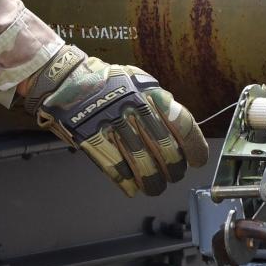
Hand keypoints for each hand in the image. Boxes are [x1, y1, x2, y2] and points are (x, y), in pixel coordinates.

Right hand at [23, 46, 207, 196]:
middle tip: (174, 175)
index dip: (194, 147)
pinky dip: (127, 182)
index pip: (184, 125)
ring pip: (144, 165)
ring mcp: (114, 125)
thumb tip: (182, 130)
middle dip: (174, 169)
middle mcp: (136, 109)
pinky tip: (132, 187)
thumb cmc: (109, 82)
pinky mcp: (94, 139)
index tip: (197, 160)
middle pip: (167, 150)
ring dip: (153, 181)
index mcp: (151, 93)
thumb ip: (161, 103)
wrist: (69, 78)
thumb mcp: (140, 82)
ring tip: (155, 187)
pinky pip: (116, 168)